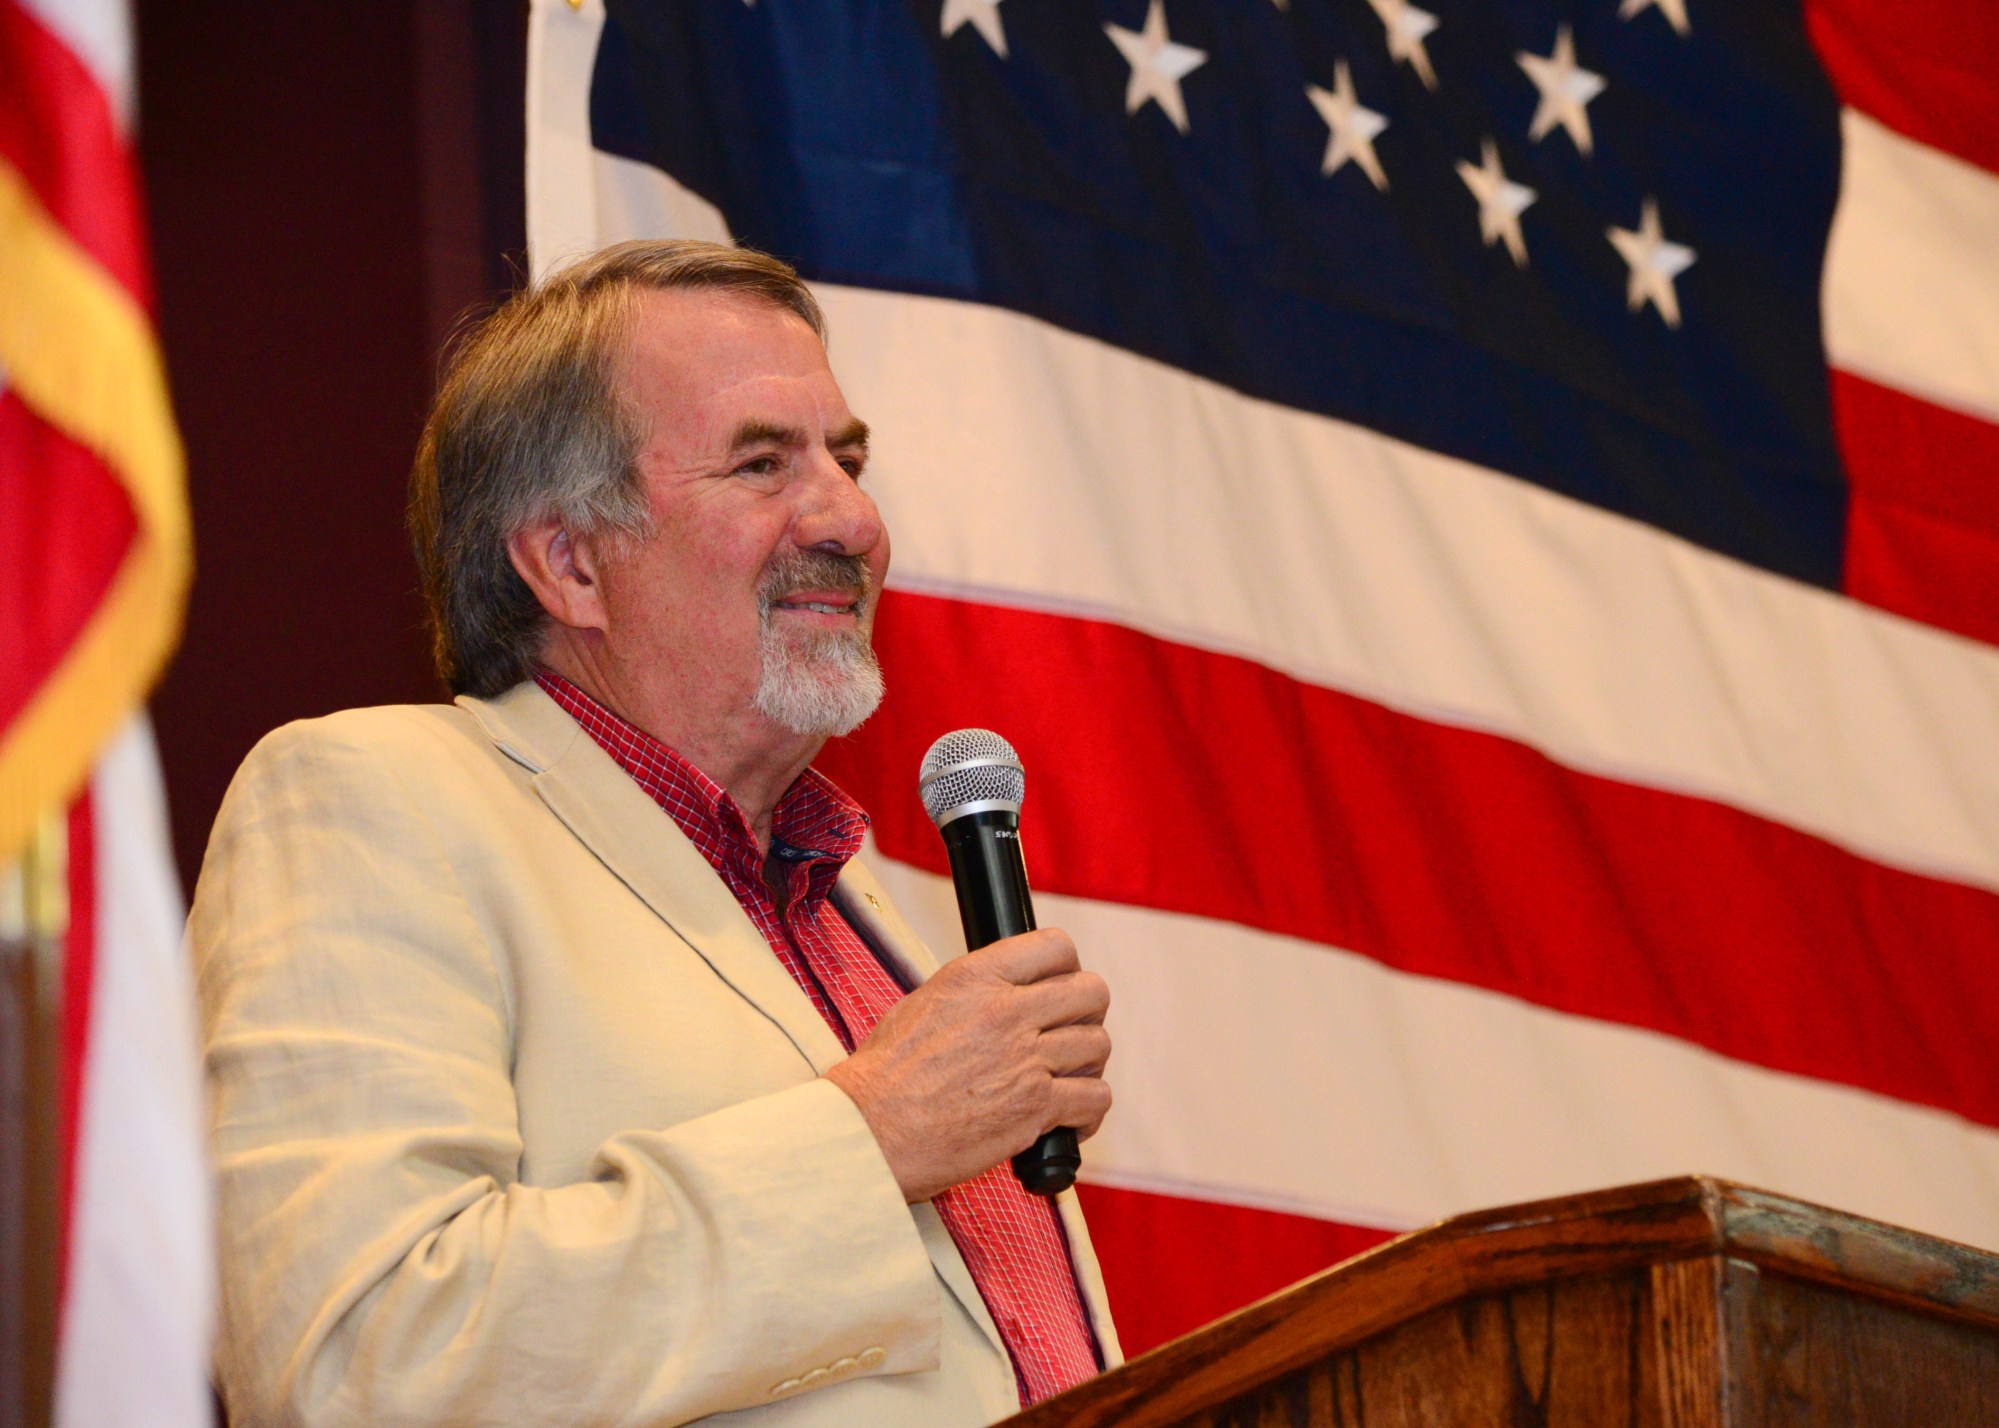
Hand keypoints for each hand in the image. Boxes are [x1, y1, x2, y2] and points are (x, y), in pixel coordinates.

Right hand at [823, 928, 1110, 1203]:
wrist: (872, 1130)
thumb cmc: (885, 1075)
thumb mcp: (925, 1003)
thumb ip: (976, 992)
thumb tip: (1010, 994)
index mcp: (975, 977)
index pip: (1055, 946)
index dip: (1067, 968)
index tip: (1062, 987)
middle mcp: (1006, 1011)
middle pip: (1091, 992)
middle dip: (1087, 1013)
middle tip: (1070, 1033)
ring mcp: (1026, 1059)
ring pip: (1098, 1045)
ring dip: (1087, 1065)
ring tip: (1067, 1080)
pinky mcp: (1036, 1107)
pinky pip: (1095, 1098)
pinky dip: (1088, 1113)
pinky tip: (1069, 1120)